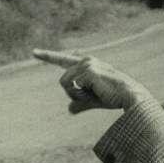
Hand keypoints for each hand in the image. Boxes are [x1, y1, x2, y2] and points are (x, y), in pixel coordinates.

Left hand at [33, 49, 151, 112]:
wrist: (129, 97)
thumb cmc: (114, 98)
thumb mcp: (93, 101)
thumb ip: (80, 103)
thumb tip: (69, 110)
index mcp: (87, 64)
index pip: (63, 60)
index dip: (48, 56)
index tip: (34, 53)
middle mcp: (86, 60)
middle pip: (64, 81)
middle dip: (74, 94)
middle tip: (94, 96)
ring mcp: (86, 64)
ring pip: (65, 84)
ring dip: (77, 95)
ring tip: (96, 94)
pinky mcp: (88, 71)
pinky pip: (72, 88)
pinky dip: (82, 95)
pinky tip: (98, 92)